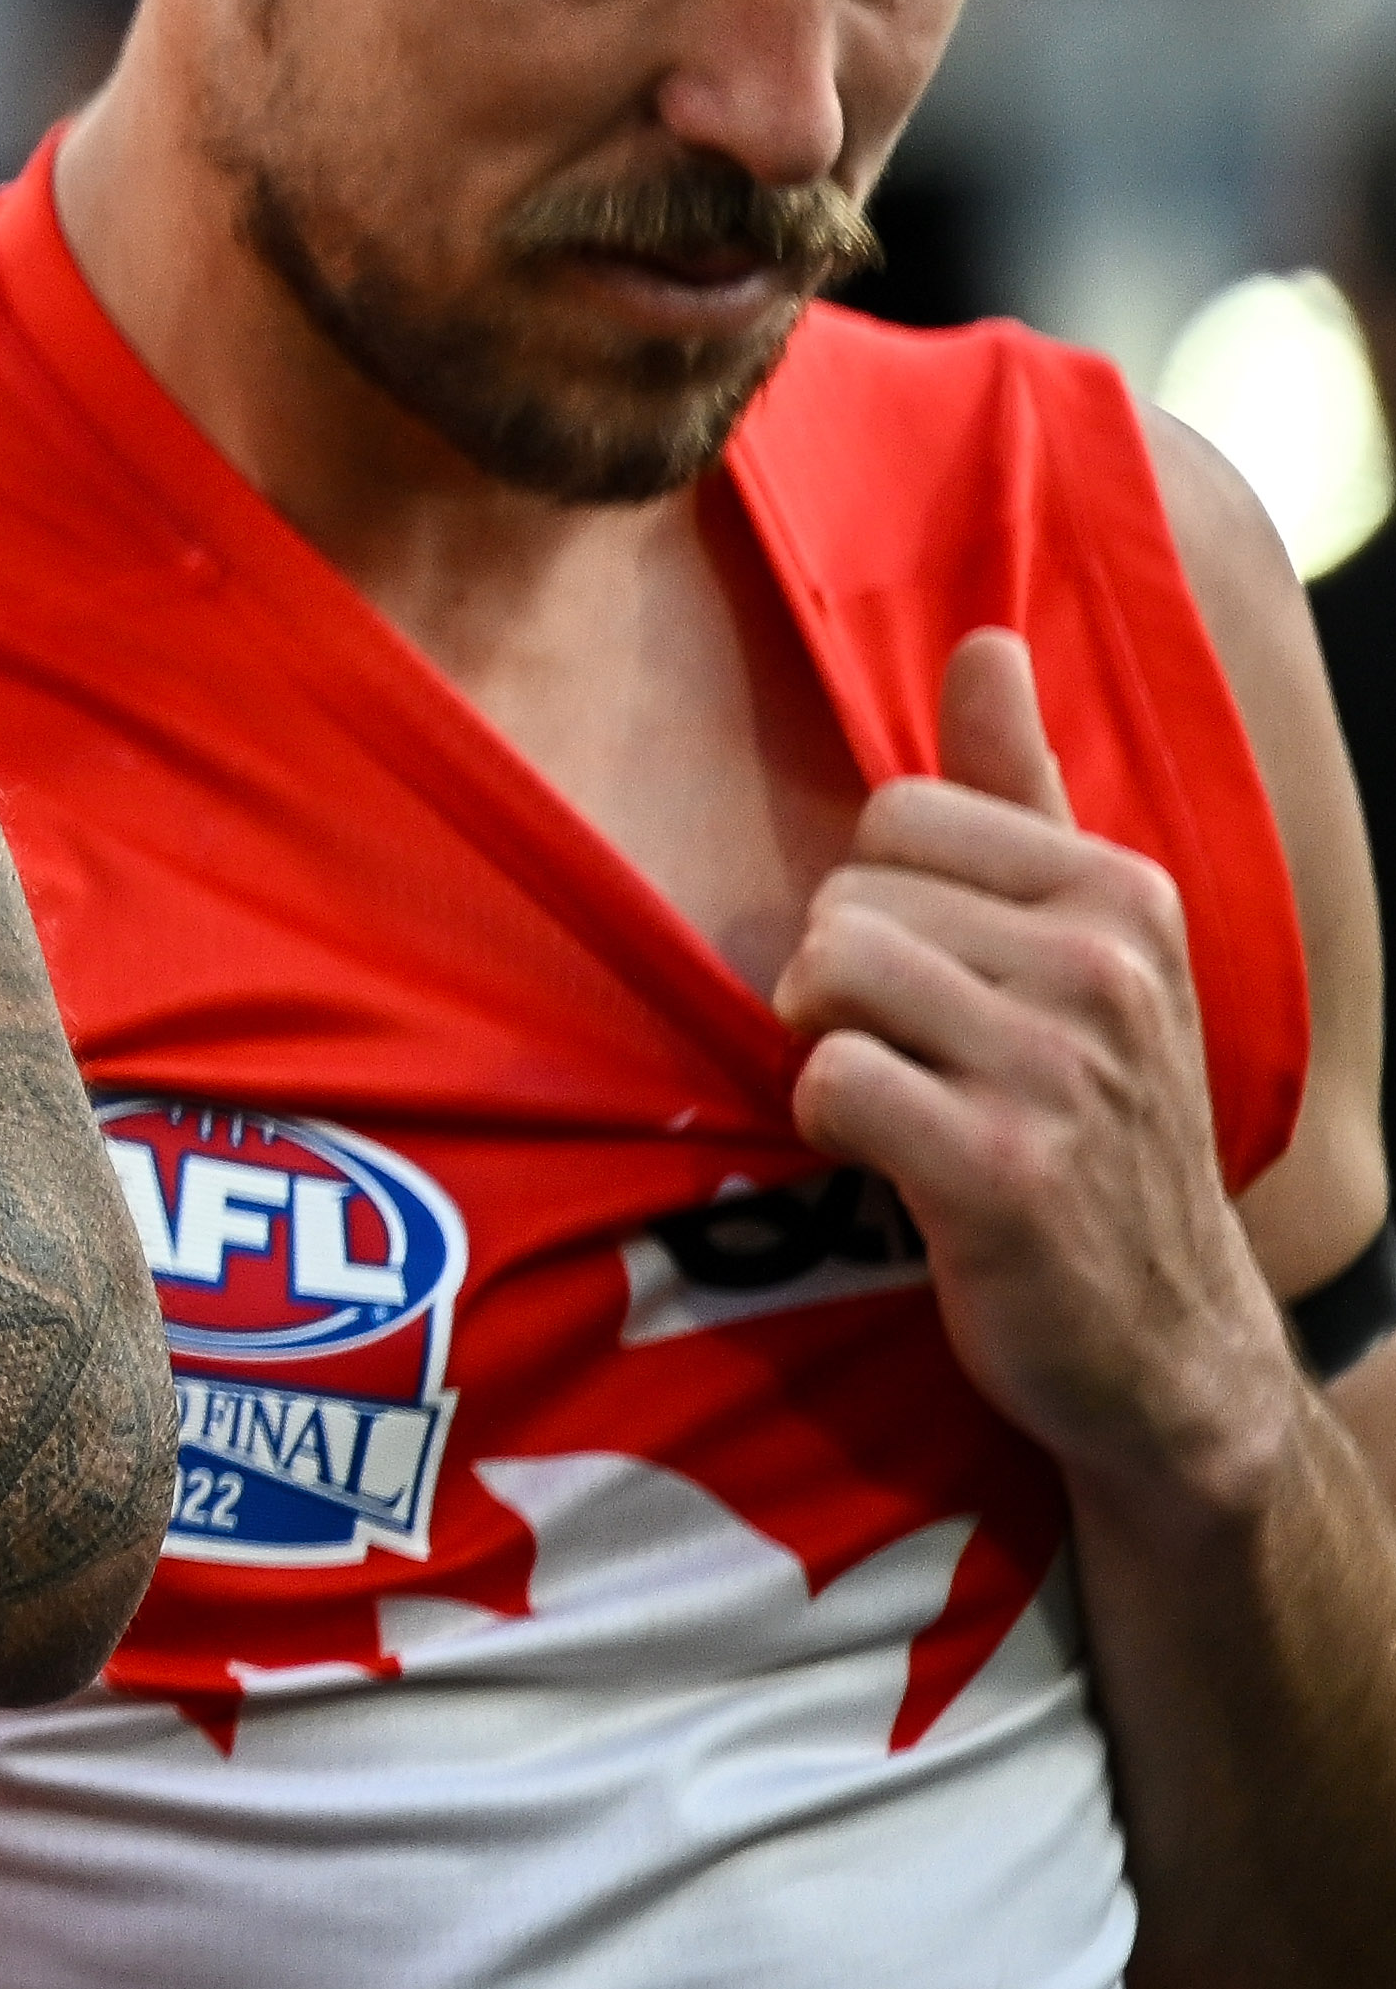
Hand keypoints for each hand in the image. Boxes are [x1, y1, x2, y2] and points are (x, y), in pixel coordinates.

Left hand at [778, 629, 1303, 1524]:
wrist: (1164, 1350)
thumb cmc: (1090, 1127)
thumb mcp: (1089, 949)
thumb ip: (1019, 792)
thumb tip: (981, 638)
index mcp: (1123, 895)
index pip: (893, 816)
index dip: (880, 907)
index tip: (942, 990)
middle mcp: (1107, 967)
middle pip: (844, 897)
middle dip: (845, 985)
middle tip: (921, 1066)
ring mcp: (1059, 1070)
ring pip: (825, 976)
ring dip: (828, 1050)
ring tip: (901, 1106)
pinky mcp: (1000, 1171)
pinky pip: (824, 1079)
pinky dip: (826, 1125)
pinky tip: (892, 1165)